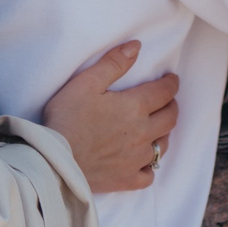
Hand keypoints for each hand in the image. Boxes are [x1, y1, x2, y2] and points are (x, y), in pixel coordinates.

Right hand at [41, 41, 179, 194]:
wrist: (55, 160)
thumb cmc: (68, 117)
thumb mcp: (87, 82)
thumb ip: (114, 63)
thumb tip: (137, 46)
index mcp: (135, 107)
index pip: (164, 92)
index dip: (171, 83)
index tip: (172, 80)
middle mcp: (142, 133)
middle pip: (170, 119)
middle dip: (172, 106)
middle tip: (168, 101)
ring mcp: (136, 159)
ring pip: (163, 146)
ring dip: (164, 134)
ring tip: (158, 128)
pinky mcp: (126, 179)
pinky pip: (149, 176)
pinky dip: (150, 167)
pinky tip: (144, 162)